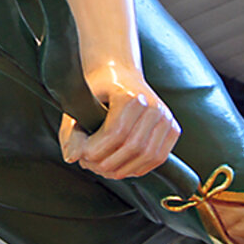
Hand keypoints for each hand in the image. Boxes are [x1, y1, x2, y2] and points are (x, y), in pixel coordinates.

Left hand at [58, 82, 180, 178]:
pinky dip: (138, 167)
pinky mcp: (172, 129)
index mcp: (130, 95)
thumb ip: (71, 131)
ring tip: (103, 167)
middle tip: (90, 163)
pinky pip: (157, 158)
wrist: (120, 74)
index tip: (82, 154)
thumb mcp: (80, 104)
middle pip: (133, 147)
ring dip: (123, 169)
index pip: (116, 132)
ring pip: (147, 156)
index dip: (97, 150)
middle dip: (108, 162)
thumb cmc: (99, 89)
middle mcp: (153, 105)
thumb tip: (73, 157)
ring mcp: (166, 117)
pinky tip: (121, 166)